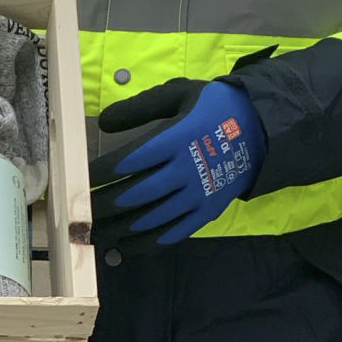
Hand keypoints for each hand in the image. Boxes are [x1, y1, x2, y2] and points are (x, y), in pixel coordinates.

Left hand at [92, 78, 263, 249]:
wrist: (263, 129)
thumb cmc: (214, 107)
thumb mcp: (179, 94)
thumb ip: (141, 107)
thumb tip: (104, 122)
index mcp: (176, 139)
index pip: (129, 161)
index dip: (101, 172)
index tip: (79, 180)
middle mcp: (185, 170)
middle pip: (135, 194)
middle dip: (103, 205)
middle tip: (79, 213)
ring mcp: (197, 195)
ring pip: (151, 218)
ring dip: (120, 228)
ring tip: (95, 234)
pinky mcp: (207, 212)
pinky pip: (174, 233)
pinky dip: (148, 243)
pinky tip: (126, 248)